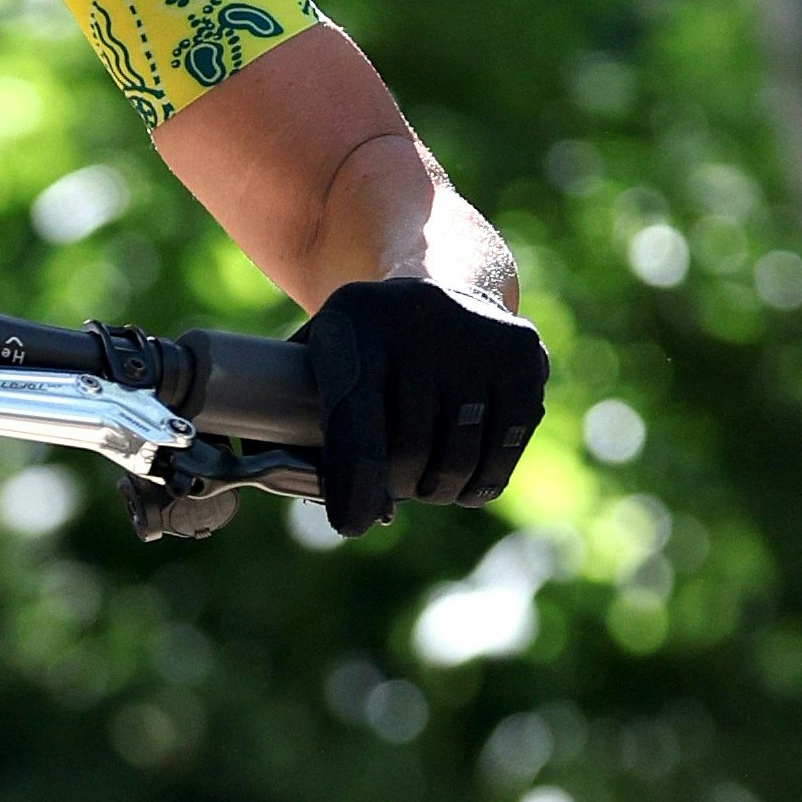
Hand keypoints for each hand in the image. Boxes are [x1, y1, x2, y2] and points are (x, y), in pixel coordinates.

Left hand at [296, 276, 547, 537]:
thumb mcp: (320, 355)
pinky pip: (501, 454)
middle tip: (392, 488)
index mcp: (354, 317)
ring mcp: (477, 333)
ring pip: (458, 458)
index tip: (351, 523)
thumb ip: (291, 416)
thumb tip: (277, 482)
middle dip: (397, 485)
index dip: (354, 478)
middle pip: (409, 446)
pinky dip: (479, 482)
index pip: (353, 415)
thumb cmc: (364, 345)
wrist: (443, 277)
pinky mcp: (523, 354)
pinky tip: (464, 474)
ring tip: (425, 480)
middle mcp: (418, 315)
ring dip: (438, 489)